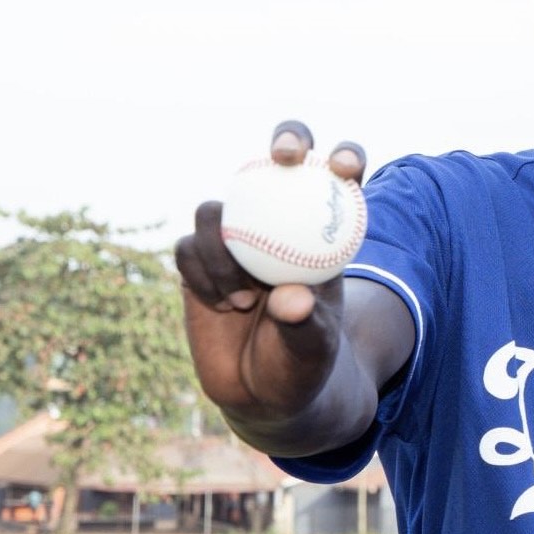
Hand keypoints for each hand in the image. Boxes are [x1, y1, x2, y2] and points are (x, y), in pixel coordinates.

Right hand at [175, 120, 368, 420]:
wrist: (263, 393)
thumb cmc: (303, 366)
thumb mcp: (313, 351)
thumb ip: (304, 325)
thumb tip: (289, 298)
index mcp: (322, 236)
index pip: (340, 181)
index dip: (345, 157)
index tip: (344, 167)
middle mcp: (278, 224)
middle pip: (280, 159)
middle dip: (287, 140)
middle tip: (283, 158)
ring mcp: (234, 237)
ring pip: (216, 209)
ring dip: (223, 250)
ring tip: (242, 300)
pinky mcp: (197, 258)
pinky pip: (188, 247)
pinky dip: (201, 274)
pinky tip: (221, 305)